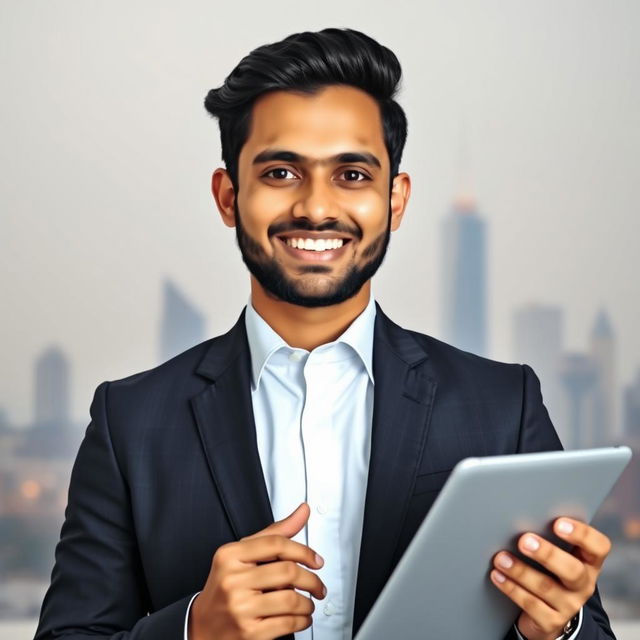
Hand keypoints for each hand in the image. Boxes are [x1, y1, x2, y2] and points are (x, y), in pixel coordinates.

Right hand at [188, 502, 325, 639]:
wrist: (203, 627)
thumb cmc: (227, 586)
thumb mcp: (243, 555)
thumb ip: (275, 533)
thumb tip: (303, 511)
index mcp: (230, 555)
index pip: (276, 544)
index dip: (304, 551)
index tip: (316, 560)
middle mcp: (232, 580)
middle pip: (288, 572)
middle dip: (312, 580)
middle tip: (318, 586)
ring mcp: (240, 608)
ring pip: (291, 599)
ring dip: (308, 603)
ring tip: (309, 603)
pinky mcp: (248, 633)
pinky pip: (287, 624)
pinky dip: (303, 621)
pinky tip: (301, 617)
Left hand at [490, 517, 610, 639]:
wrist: (547, 613)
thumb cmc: (548, 571)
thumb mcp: (556, 554)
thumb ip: (547, 536)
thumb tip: (520, 512)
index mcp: (588, 562)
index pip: (598, 547)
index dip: (582, 535)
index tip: (558, 523)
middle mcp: (583, 584)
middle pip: (572, 570)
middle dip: (547, 554)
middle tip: (524, 540)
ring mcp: (568, 605)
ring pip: (546, 587)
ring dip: (520, 571)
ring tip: (501, 558)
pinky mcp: (551, 621)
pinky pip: (530, 605)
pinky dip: (511, 588)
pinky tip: (497, 576)